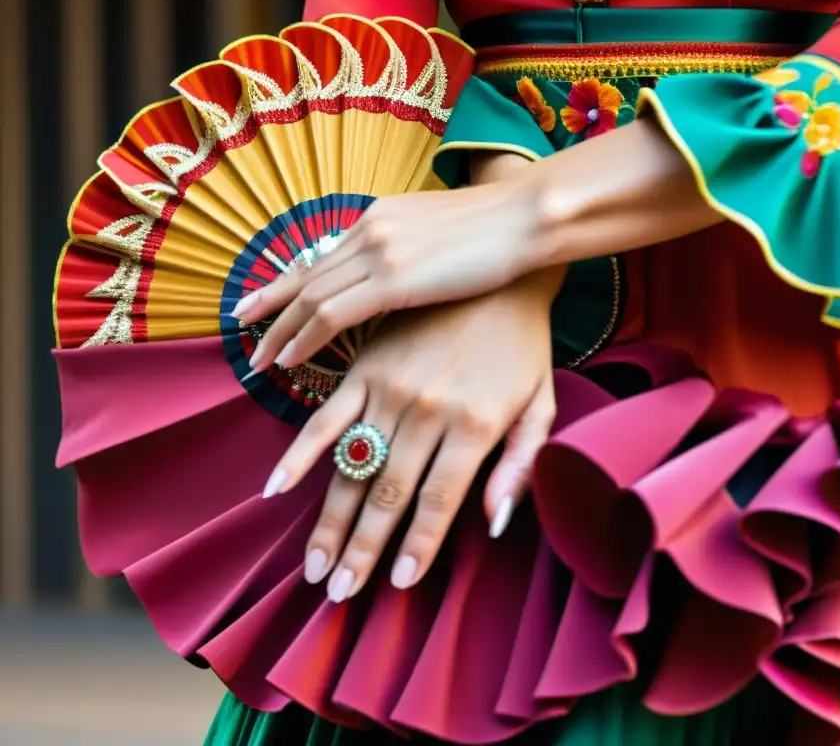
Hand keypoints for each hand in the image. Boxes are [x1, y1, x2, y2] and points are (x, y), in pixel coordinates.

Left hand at [235, 180, 538, 371]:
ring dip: (280, 330)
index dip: (286, 283)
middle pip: (307, 276)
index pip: (322, 256)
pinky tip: (289, 358)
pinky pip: (333, 314)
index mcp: (380, 217)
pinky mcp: (394, 280)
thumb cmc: (500, 233)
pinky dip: (305, 337)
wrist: (527, 218)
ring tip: (259, 359)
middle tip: (243, 331)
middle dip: (271, 307)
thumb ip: (409, 251)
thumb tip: (398, 276)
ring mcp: (380, 253)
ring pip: (310, 297)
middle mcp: (370, 230)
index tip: (261, 303)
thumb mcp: (441, 233)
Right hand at [264, 269, 562, 602]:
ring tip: (314, 566)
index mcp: (475, 424)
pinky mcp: (365, 364)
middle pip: (388, 495)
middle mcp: (427, 411)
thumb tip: (495, 524)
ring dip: (330, 520)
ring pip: (353, 467)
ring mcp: (390, 386)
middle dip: (362, 550)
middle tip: (338, 593)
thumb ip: (521, 465)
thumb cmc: (524, 346)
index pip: (438, 504)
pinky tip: (276, 488)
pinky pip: (325, 417)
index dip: (416, 549)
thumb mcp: (542, 404)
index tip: (397, 585)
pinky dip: (299, 454)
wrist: (498, 267)